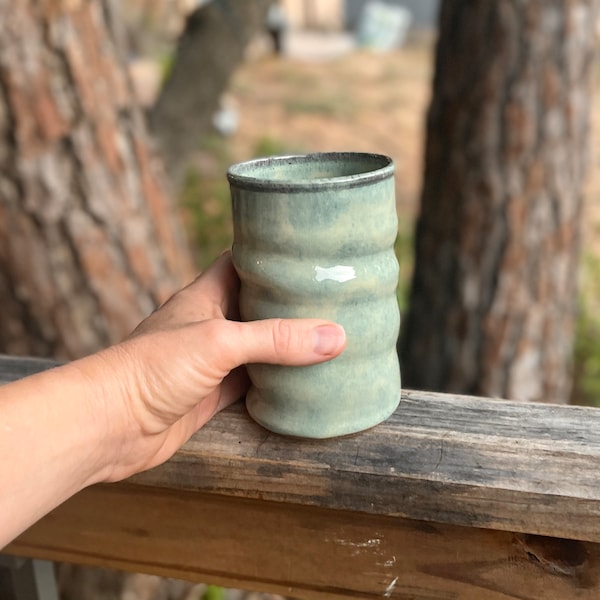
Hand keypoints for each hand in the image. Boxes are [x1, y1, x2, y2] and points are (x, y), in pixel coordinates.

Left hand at [73, 252, 345, 481]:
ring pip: (258, 348)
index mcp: (205, 296)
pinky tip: (304, 381)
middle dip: (289, 303)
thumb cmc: (150, 369)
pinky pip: (253, 384)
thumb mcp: (219, 342)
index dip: (270, 253)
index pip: (240, 261)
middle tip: (331, 297)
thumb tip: (334, 336)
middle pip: (256, 306)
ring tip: (328, 337)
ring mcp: (212, 362)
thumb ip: (276, 339)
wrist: (110, 425)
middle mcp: (210, 325)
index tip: (306, 250)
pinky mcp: (213, 395)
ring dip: (286, 346)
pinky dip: (277, 383)